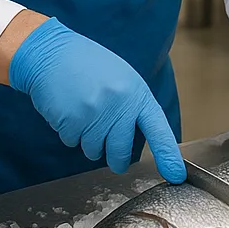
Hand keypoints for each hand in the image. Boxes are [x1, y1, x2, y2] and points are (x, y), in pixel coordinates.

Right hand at [8, 17, 185, 179]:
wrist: (53, 53)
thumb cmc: (89, 65)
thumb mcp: (122, 78)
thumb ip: (132, 106)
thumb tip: (136, 136)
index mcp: (136, 93)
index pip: (158, 129)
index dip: (168, 154)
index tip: (175, 174)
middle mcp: (119, 105)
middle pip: (121, 151)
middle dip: (116, 159)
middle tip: (115, 160)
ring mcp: (95, 114)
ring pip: (94, 150)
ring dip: (89, 141)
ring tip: (84, 115)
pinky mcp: (72, 121)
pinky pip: (73, 142)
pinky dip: (70, 133)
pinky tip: (69, 111)